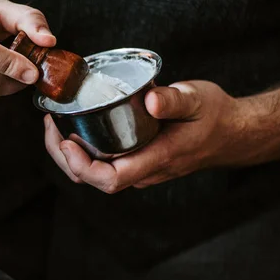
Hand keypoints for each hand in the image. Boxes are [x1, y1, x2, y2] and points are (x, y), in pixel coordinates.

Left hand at [44, 81, 243, 193]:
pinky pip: (101, 163)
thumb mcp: (198, 100)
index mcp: (156, 159)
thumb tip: (150, 101)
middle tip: (49, 124)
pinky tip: (72, 127)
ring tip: (54, 124)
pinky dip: (81, 149)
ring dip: (68, 154)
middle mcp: (142, 170)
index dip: (81, 167)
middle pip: (92, 178)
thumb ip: (175, 100)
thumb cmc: (214, 116)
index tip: (65, 140)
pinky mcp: (134, 159)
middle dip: (63, 157)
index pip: (110, 179)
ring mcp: (138, 167)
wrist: (230, 132)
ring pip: (93, 172)